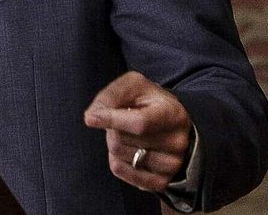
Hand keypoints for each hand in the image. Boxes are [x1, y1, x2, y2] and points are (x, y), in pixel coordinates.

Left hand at [83, 71, 191, 191]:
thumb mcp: (135, 86)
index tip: (90, 118)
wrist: (172, 125)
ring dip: (113, 143)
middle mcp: (177, 142)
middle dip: (111, 128)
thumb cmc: (149, 102)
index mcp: (173, 113)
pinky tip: (128, 150)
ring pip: (119, 156)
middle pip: (122, 140)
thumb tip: (91, 117)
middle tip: (122, 120)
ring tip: (128, 134)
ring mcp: (171, 164)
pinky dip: (116, 159)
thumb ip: (111, 96)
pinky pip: (121, 172)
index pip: (139, 123)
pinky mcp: (161, 181)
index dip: (112, 119)